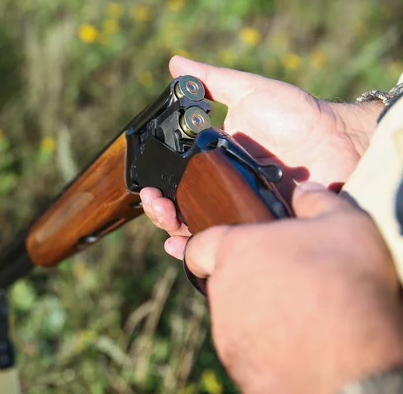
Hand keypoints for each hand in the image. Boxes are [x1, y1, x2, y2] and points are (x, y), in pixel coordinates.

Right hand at [140, 56, 383, 254]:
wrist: (338, 140)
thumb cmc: (296, 114)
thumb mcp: (250, 92)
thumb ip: (213, 82)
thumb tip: (176, 64)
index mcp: (213, 161)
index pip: (176, 180)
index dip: (157, 187)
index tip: (147, 187)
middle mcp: (222, 188)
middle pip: (181, 208)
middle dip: (161, 211)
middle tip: (157, 204)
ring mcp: (239, 209)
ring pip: (198, 229)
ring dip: (175, 232)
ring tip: (168, 224)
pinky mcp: (258, 227)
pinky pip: (229, 243)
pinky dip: (203, 250)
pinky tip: (186, 249)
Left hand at [182, 183, 402, 393]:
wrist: (355, 357)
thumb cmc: (346, 281)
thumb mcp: (344, 224)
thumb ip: (316, 202)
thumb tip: (305, 191)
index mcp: (234, 250)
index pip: (198, 245)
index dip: (208, 247)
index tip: (227, 252)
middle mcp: (221, 288)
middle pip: (222, 280)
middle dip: (246, 279)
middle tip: (283, 282)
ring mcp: (227, 329)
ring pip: (233, 314)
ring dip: (255, 311)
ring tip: (295, 312)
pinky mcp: (239, 363)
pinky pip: (246, 347)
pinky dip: (262, 343)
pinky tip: (294, 340)